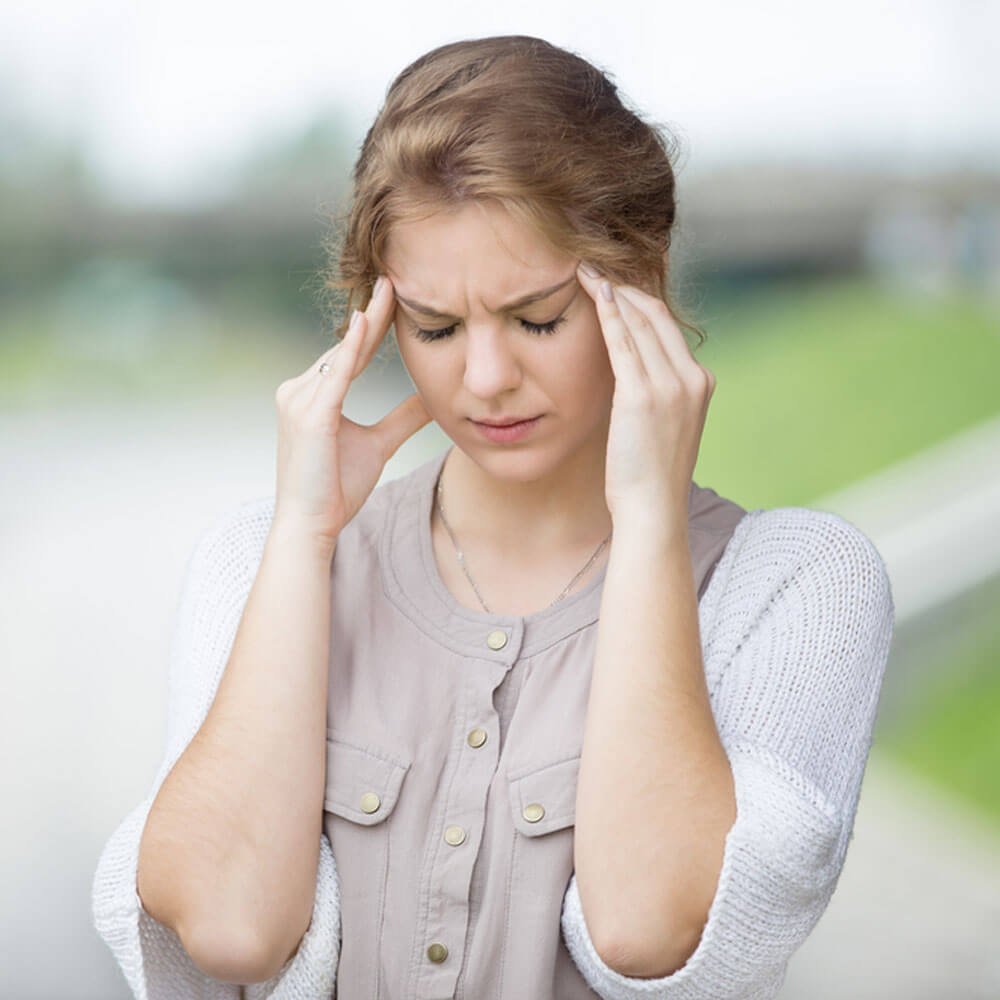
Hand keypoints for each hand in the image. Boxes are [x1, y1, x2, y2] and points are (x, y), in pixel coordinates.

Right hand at [272, 275, 432, 551]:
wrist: (312, 525)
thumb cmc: (336, 489)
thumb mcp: (379, 444)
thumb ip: (402, 419)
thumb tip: (433, 400)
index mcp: (312, 394)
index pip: (349, 352)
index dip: (372, 325)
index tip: (393, 295)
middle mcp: (299, 389)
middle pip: (345, 346)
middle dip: (372, 314)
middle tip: (395, 278)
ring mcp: (299, 400)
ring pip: (342, 355)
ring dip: (368, 324)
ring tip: (390, 290)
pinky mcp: (308, 415)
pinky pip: (335, 376)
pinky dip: (351, 350)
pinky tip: (366, 324)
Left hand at [575, 262, 715, 528]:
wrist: (653, 508)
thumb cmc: (650, 475)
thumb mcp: (664, 427)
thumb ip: (657, 395)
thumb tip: (633, 375)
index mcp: (700, 382)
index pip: (668, 326)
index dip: (639, 299)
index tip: (613, 282)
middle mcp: (692, 378)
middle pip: (656, 315)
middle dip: (623, 286)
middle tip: (594, 266)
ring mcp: (671, 386)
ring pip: (639, 322)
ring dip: (611, 291)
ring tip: (585, 271)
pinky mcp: (643, 396)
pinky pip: (623, 343)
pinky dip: (607, 313)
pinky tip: (591, 291)